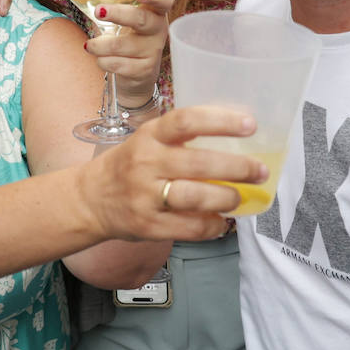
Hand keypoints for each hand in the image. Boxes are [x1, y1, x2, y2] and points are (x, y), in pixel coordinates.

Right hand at [82, 105, 265, 242]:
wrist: (90, 200)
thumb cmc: (129, 165)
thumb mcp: (148, 141)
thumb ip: (182, 139)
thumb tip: (236, 139)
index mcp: (149, 135)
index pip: (186, 121)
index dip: (221, 122)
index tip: (250, 125)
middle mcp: (145, 163)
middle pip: (198, 163)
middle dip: (237, 168)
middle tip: (259, 171)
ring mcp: (145, 196)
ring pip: (195, 197)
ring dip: (226, 198)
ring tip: (239, 198)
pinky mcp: (148, 226)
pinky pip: (189, 228)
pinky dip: (212, 226)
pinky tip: (222, 222)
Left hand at [87, 0, 172, 104]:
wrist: (135, 74)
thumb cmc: (126, 34)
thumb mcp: (118, 12)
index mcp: (155, 11)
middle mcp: (158, 29)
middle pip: (142, 19)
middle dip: (118, 14)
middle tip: (98, 12)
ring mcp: (153, 51)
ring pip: (123, 45)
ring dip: (100, 45)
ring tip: (88, 45)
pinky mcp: (144, 70)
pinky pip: (119, 64)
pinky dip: (103, 61)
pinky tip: (101, 59)